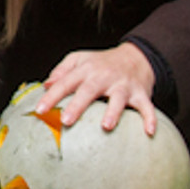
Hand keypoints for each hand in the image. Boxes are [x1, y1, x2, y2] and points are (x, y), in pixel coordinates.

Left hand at [34, 44, 157, 135]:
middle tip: (66, 120)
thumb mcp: (79, 59)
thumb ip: (61, 71)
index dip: (51, 96)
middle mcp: (104, 76)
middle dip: (78, 105)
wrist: (136, 56)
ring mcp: (123, 85)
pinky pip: (146, 106)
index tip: (39, 110)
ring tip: (106, 126)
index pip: (65, 82)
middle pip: (89, 90)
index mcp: (86, 69)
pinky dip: (150, 118)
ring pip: (118, 98)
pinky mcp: (140, 93)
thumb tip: (46, 85)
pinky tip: (149, 131)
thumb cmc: (102, 62)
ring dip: (113, 111)